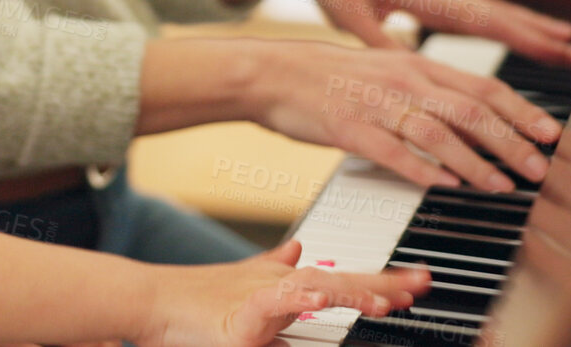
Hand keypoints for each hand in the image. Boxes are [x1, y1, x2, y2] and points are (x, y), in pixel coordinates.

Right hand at [139, 240, 428, 346]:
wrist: (148, 301)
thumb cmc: (191, 300)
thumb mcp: (243, 284)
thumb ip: (275, 269)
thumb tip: (298, 252)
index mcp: (284, 281)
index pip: (343, 278)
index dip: (381, 279)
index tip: (417, 281)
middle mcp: (278, 283)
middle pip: (341, 280)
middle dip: (385, 284)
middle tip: (422, 285)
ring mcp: (259, 297)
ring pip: (315, 290)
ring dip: (352, 293)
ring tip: (386, 301)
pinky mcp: (239, 318)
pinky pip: (274, 305)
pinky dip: (299, 300)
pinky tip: (321, 300)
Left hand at [232, 0, 570, 66]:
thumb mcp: (348, 13)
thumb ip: (381, 43)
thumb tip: (412, 71)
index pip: (483, 18)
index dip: (521, 36)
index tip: (557, 49)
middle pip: (498, 12)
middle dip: (538, 32)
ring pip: (490, 9)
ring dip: (527, 25)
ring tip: (564, 41)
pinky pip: (473, 10)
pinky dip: (501, 21)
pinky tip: (514, 30)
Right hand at [248, 40, 561, 190]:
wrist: (273, 72)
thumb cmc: (330, 75)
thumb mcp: (386, 68)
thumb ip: (428, 86)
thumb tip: (471, 111)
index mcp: (416, 64)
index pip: (482, 86)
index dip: (522, 111)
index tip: (551, 134)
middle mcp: (403, 80)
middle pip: (471, 109)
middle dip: (512, 141)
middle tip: (539, 167)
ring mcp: (376, 104)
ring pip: (438, 133)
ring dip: (476, 163)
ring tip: (501, 186)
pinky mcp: (349, 128)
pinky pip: (392, 151)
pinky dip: (421, 170)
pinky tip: (443, 186)